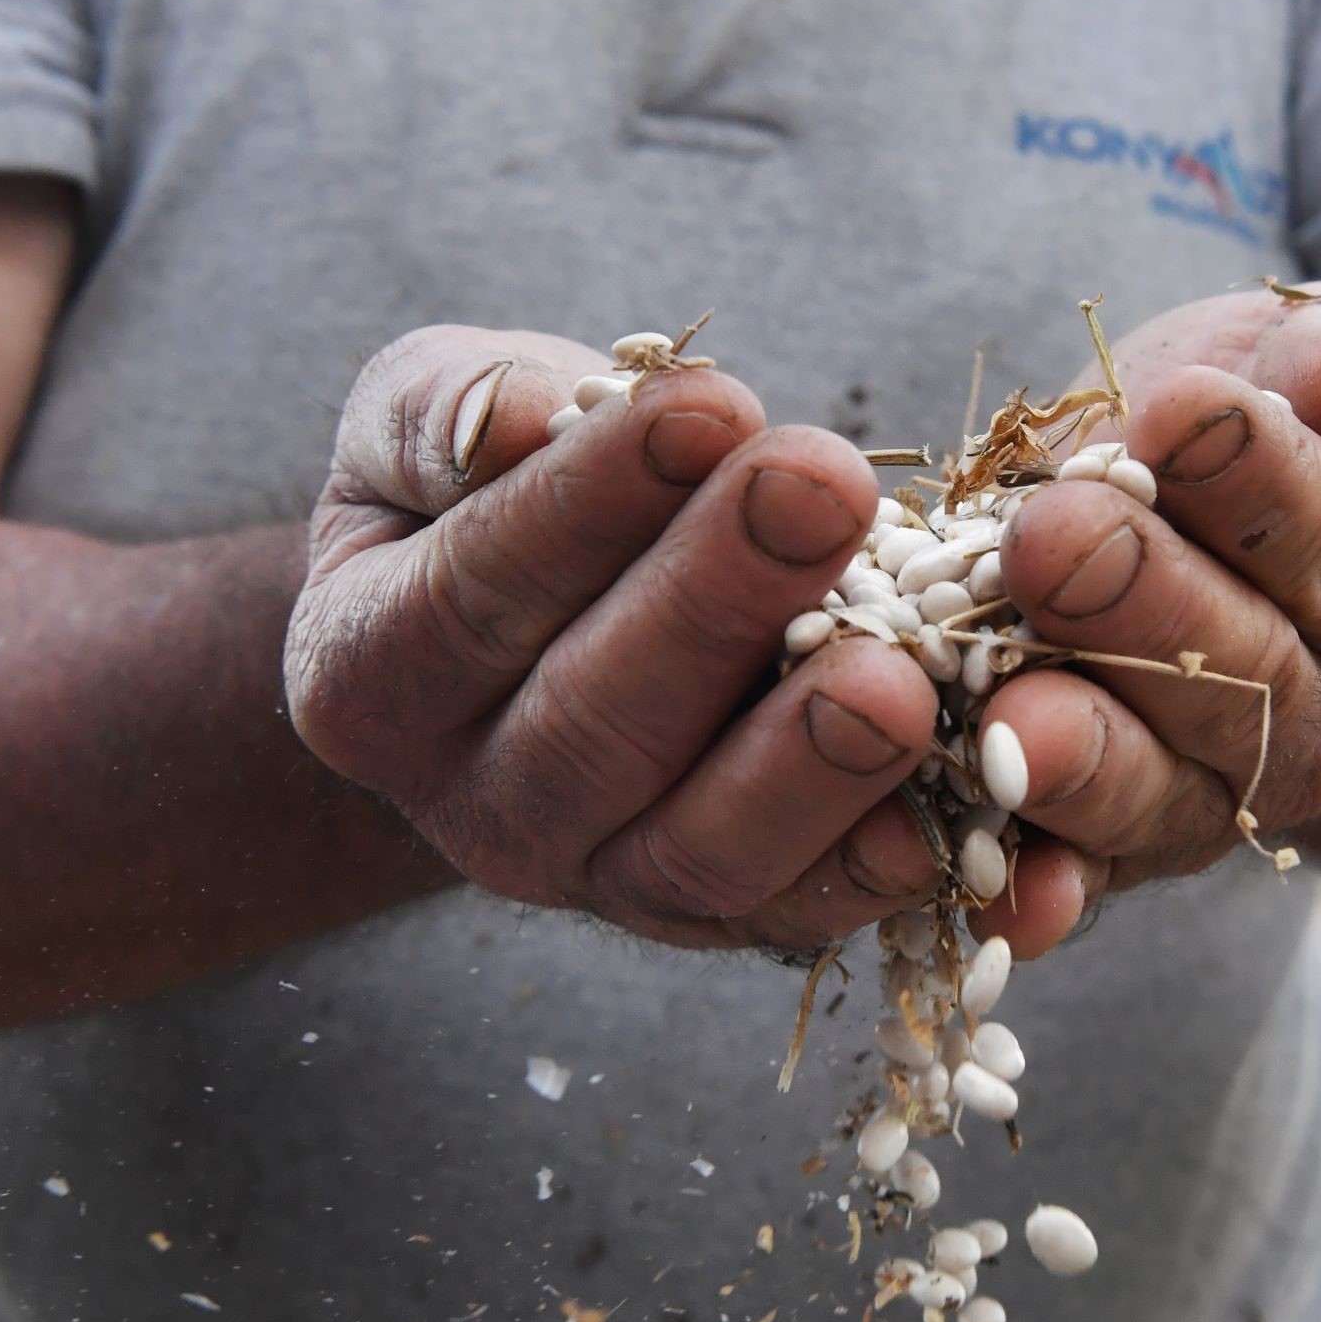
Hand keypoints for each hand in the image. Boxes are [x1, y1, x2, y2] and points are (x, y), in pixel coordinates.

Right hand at [284, 326, 942, 951]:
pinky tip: (953, 810)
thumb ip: (448, 412)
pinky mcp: (712, 917)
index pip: (472, 591)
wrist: (540, 625)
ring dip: (804, 762)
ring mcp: (595, 880)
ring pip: (695, 847)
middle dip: (717, 600)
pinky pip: (794, 911)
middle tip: (822, 484)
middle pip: (591, 725)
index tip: (707, 404)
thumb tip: (520, 418)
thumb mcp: (422, 423)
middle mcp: (470, 807)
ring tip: (898, 672)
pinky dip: (877, 870)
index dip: (589, 502)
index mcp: (367, 675)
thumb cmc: (484, 492)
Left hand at [976, 286, 1320, 954]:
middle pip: (1248, 682)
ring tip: (1011, 721)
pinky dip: (1025, 886)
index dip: (1266, 482)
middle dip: (1146, 606)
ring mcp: (1211, 806)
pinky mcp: (1105, 857)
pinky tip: (984, 891)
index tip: (1181, 410)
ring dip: (1086, 763)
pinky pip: (1068, 879)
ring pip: (1160, 798)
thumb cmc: (1228, 431)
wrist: (1156, 542)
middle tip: (1056, 538)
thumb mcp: (1282, 371)